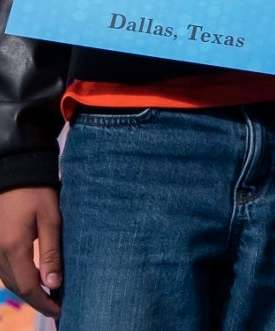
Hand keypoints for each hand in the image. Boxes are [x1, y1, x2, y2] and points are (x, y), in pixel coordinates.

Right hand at [0, 185, 61, 315]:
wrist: (14, 172)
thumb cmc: (36, 192)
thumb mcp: (50, 219)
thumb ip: (51, 252)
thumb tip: (54, 283)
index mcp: (13, 248)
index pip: (27, 287)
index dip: (43, 302)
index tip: (59, 311)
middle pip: (16, 287)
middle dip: (36, 300)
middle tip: (56, 307)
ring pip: (8, 281)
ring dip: (26, 291)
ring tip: (48, 296)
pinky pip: (4, 270)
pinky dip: (18, 279)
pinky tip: (32, 279)